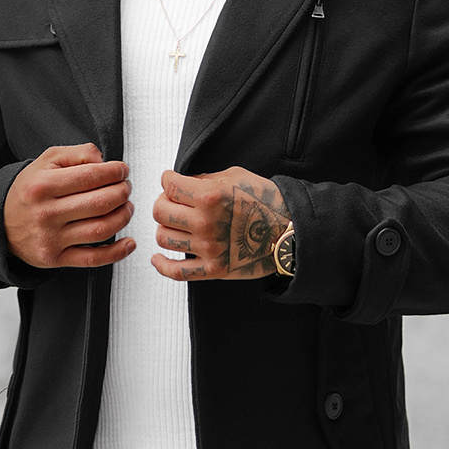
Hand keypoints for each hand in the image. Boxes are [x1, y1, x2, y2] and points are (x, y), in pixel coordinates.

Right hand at [4, 144, 134, 268]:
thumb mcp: (46, 161)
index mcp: (42, 185)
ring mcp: (51, 239)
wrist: (0, 223)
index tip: (122, 170)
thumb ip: (77, 154)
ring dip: (123, 216)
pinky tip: (129, 242)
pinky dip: (117, 252)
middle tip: (125, 187)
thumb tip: (104, 162)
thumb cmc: (29, 190)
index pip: (90, 176)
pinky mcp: (55, 259)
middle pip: (100, 203)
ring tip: (126, 206)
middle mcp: (46, 213)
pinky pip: (93, 259)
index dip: (115, 172)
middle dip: (122, 192)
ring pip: (101, 230)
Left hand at [151, 167, 288, 281]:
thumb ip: (205, 179)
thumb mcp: (236, 176)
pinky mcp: (213, 269)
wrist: (290, 232)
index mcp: (211, 196)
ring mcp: (208, 248)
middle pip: (160, 212)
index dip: (167, 180)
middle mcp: (206, 223)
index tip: (170, 181)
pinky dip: (162, 265)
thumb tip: (182, 183)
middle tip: (172, 202)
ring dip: (165, 229)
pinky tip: (158, 257)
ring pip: (163, 238)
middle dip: (163, 202)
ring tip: (174, 225)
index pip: (169, 185)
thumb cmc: (267, 201)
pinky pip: (176, 271)